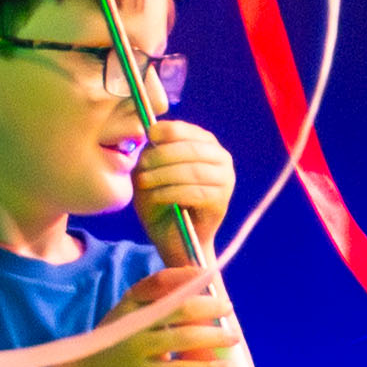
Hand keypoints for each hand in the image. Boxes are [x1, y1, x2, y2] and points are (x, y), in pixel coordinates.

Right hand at [68, 269, 240, 366]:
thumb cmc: (114, 347)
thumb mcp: (127, 319)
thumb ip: (156, 306)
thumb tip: (197, 289)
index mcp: (128, 303)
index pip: (158, 282)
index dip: (186, 276)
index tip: (208, 275)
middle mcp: (132, 322)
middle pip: (178, 308)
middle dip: (209, 306)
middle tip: (228, 308)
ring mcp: (137, 349)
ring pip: (184, 338)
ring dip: (215, 336)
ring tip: (234, 337)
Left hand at [131, 119, 236, 248]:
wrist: (172, 235)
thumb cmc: (160, 198)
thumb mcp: (152, 168)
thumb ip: (153, 150)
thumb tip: (150, 132)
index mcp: (207, 144)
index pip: (189, 131)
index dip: (169, 131)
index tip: (150, 135)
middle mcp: (222, 159)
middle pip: (191, 150)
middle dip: (163, 155)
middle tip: (142, 165)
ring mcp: (225, 181)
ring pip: (193, 171)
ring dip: (164, 175)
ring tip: (144, 183)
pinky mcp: (220, 202)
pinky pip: (194, 193)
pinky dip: (171, 193)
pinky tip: (156, 196)